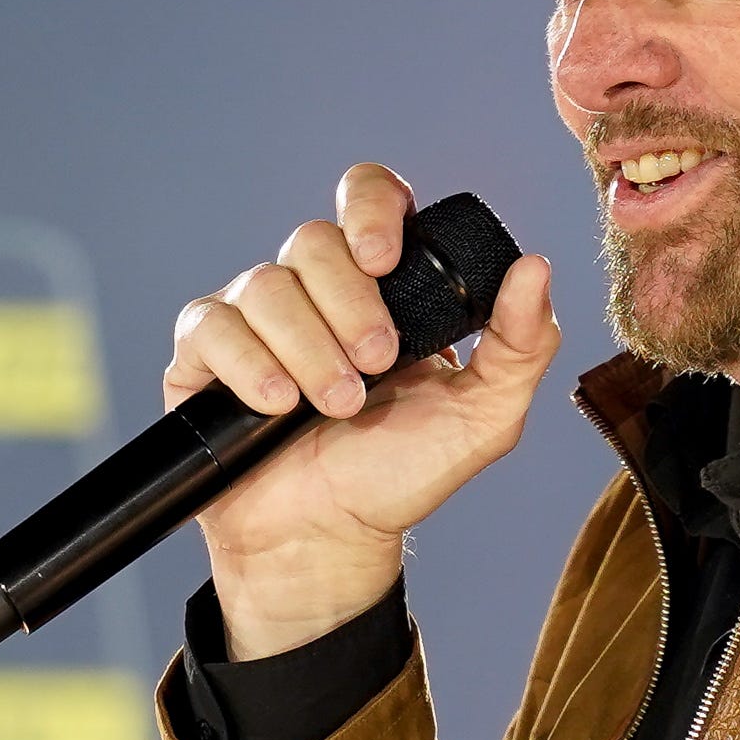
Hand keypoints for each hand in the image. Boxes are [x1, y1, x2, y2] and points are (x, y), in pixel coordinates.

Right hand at [169, 162, 561, 658]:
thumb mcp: (483, 416)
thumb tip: (535, 267)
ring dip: (308, 347)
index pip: (368, 198)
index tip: (386, 260)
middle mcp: (313, 290)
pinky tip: (275, 405)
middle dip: (349, 304)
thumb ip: (522, 344)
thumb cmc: (399, 475)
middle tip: (374, 367)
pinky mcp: (204, 358)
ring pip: (265, 285)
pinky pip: (211, 325)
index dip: (372, 209)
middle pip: (314, 239)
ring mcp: (256, 320)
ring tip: (335, 405)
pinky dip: (247, 363)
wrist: (330, 540)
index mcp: (381, 284)